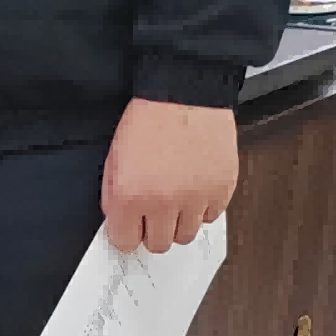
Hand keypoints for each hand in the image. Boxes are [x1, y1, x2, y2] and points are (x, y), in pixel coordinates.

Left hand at [103, 99, 238, 253]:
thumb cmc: (148, 120)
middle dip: (153, 230)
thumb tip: (124, 228)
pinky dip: (203, 207)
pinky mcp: (222, 187)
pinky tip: (196, 187)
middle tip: (155, 210)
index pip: (125, 243)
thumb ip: (116, 200)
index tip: (132, 223)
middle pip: (158, 245)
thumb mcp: (114, 161)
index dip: (128, 232)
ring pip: (186, 236)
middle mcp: (163, 202)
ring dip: (179, 222)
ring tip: (177, 197)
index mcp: (129, 197)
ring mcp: (195, 197)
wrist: (183, 91)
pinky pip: (211, 217)